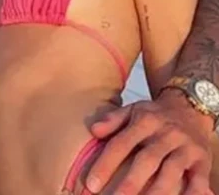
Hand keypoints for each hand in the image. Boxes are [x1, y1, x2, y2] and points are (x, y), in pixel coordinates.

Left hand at [86, 91, 212, 194]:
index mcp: (145, 121)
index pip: (122, 143)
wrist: (190, 107)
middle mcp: (165, 134)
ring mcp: (185, 147)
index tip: (91, 184)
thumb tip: (93, 130)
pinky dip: (193, 193)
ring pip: (170, 172)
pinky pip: (199, 180)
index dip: (106, 164)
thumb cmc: (156, 115)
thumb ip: (113, 120)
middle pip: (146, 160)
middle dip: (130, 183)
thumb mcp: (133, 109)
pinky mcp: (202, 160)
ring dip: (156, 193)